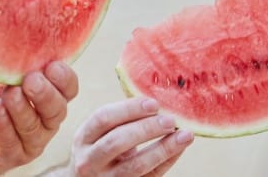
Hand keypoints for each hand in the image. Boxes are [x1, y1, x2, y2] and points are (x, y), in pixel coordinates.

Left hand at [0, 61, 78, 176]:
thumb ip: (6, 65)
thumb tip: (17, 46)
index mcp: (46, 96)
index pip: (67, 88)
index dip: (64, 78)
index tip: (52, 66)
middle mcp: (44, 120)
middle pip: (57, 109)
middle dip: (46, 94)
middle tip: (31, 80)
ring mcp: (29, 141)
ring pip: (35, 127)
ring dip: (22, 108)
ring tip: (8, 94)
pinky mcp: (10, 156)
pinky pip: (11, 142)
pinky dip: (4, 124)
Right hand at [65, 97, 192, 175]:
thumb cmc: (98, 152)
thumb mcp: (97, 135)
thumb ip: (117, 122)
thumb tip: (155, 103)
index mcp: (83, 138)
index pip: (103, 119)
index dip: (129, 109)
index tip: (153, 103)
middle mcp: (89, 160)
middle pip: (117, 141)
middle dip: (146, 128)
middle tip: (170, 120)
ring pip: (136, 165)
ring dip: (163, 148)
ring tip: (184, 135)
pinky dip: (166, 162)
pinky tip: (178, 150)